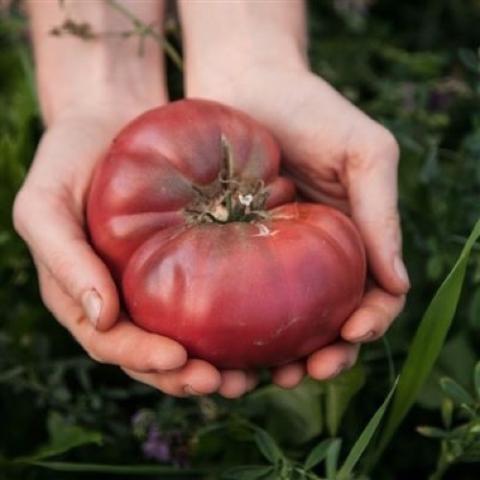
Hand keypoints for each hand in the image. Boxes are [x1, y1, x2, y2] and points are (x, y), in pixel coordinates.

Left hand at [186, 64, 408, 387]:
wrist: (245, 81)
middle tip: (303, 372)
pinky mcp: (231, 250)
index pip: (372, 295)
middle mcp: (315, 255)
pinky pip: (239, 299)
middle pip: (327, 321)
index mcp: (352, 238)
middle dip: (324, 354)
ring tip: (267, 376)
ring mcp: (272, 257)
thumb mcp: (363, 152)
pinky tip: (228, 347)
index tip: (349, 334)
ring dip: (280, 356)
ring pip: (283, 322)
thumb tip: (399, 284)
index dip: (368, 322)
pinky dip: (240, 330)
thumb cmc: (309, 108)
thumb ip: (382, 213)